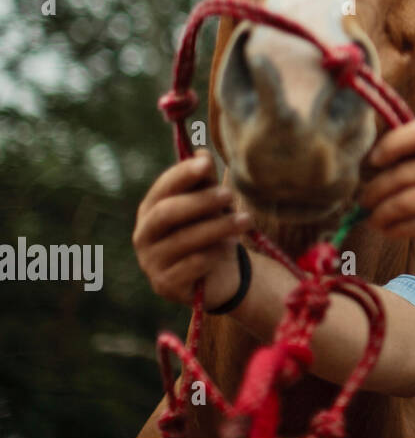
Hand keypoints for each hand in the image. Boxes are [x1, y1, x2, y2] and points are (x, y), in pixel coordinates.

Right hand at [133, 150, 252, 305]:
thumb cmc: (212, 231)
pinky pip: (192, 265)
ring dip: (218, 228)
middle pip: (167, 213)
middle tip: (230, 194)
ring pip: (183, 240)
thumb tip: (202, 152)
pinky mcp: (166, 284)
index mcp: (152, 208)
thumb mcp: (211, 205)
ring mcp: (152, 262)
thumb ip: (205, 181)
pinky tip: (230, 247)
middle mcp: (145, 234)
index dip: (183, 174)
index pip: (163, 187)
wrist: (219, 276)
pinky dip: (214, 254)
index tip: (207, 162)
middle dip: (201, 201)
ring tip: (246, 220)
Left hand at [359, 118, 414, 270]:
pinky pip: (413, 223)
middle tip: (364, 200)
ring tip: (374, 219)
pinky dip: (395, 229)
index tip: (373, 161)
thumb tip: (379, 159)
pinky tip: (391, 230)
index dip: (390, 144)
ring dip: (381, 213)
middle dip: (375, 189)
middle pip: (403, 172)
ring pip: (403, 201)